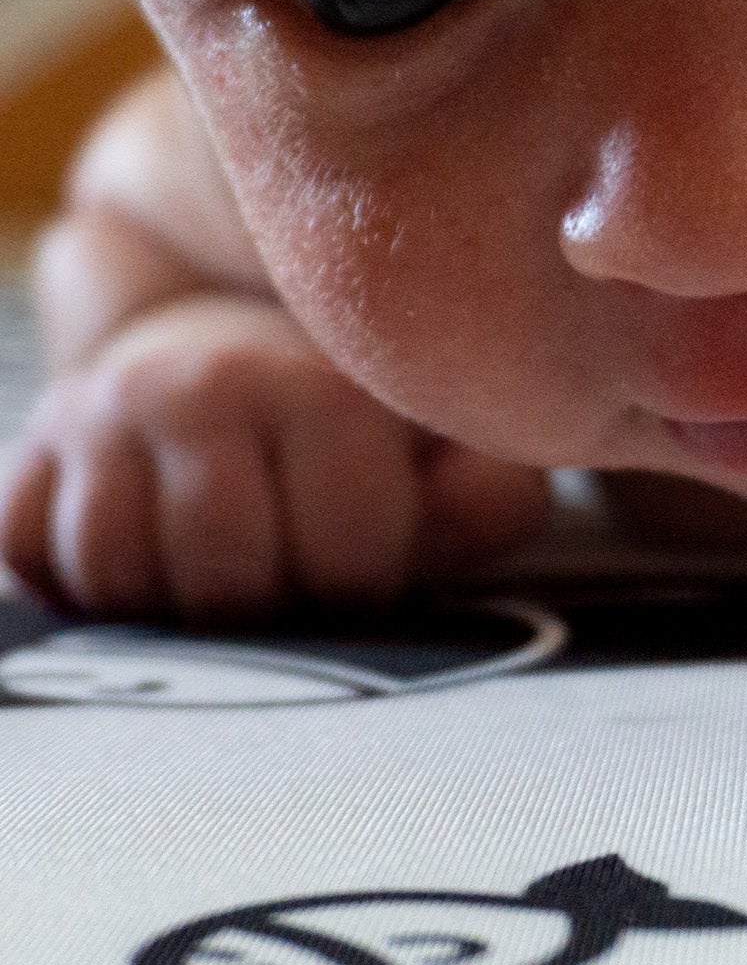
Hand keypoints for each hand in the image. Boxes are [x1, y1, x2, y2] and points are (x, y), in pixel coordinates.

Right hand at [0, 293, 551, 620]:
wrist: (243, 351)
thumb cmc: (368, 429)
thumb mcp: (455, 453)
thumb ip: (484, 497)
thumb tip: (451, 524)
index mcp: (321, 392)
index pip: (341, 564)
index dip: (362, 598)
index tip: (368, 577)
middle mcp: (199, 387)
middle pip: (221, 583)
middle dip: (269, 613)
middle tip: (292, 587)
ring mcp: (102, 415)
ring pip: (115, 576)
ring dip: (173, 608)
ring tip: (228, 576)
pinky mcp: (30, 451)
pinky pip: (29, 560)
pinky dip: (82, 590)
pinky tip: (151, 566)